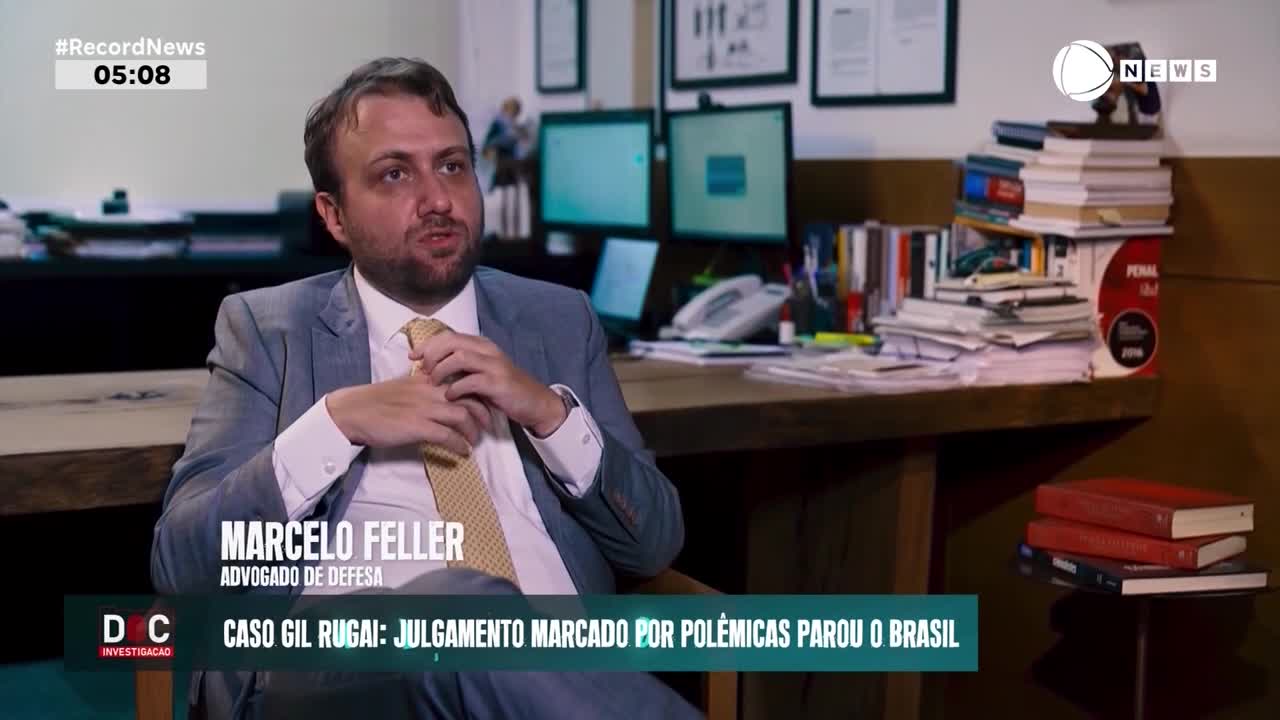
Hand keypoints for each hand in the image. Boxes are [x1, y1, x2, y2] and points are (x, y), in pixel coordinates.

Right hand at [325, 375, 491, 453]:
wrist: (352, 411)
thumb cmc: (375, 402)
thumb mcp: (403, 388)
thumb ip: (423, 389)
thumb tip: (439, 395)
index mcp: (426, 380)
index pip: (462, 379)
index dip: (477, 392)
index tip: (483, 403)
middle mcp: (429, 391)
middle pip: (469, 396)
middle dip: (483, 411)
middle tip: (486, 424)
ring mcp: (424, 408)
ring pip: (463, 416)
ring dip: (473, 431)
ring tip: (475, 441)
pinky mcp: (418, 426)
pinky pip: (448, 436)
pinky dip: (459, 445)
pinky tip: (462, 452)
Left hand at [410, 331, 567, 437]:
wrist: (534, 403)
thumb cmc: (502, 390)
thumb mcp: (481, 372)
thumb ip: (461, 366)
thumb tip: (429, 365)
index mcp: (481, 345)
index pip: (448, 335)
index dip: (427, 345)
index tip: (412, 357)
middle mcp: (488, 350)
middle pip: (451, 341)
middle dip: (431, 354)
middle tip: (422, 371)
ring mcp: (495, 366)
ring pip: (459, 357)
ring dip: (441, 370)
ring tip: (434, 383)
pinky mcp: (499, 383)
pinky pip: (471, 381)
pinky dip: (456, 388)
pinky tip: (450, 396)